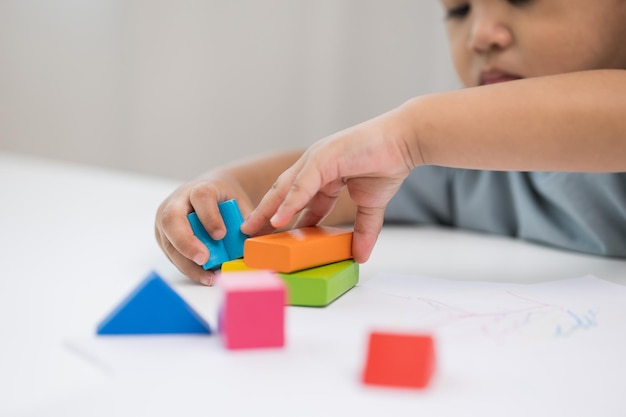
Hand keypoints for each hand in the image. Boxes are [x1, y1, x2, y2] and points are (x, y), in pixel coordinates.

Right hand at [155, 172, 253, 284]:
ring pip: (168, 241)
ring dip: (186, 262)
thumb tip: (254, 243)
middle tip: (204, 259)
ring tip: (207, 277)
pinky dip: (187, 267)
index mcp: (200, 187)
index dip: (209, 216)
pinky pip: (171, 253)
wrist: (208, 194)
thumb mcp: (238, 203)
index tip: (221, 235)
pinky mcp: (163, 236)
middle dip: (186, 241)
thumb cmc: (225, 200)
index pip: (200, 197)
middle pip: (171, 219)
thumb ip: (246, 220)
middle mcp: (176, 201)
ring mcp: (165, 219)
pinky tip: (204, 276)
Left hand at [241, 105, 420, 262]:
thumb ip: (363, 230)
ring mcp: (317, 159)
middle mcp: (315, 166)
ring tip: (253, 229)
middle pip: (283, 193)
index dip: (283, 216)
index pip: (296, 198)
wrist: (405, 141)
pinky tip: (278, 219)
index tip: (270, 233)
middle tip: (249, 233)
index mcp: (323, 175)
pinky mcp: (323, 157)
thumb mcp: (371, 206)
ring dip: (269, 210)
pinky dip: (290, 203)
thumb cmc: (388, 163)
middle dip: (265, 214)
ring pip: (286, 189)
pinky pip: (302, 185)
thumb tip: (360, 256)